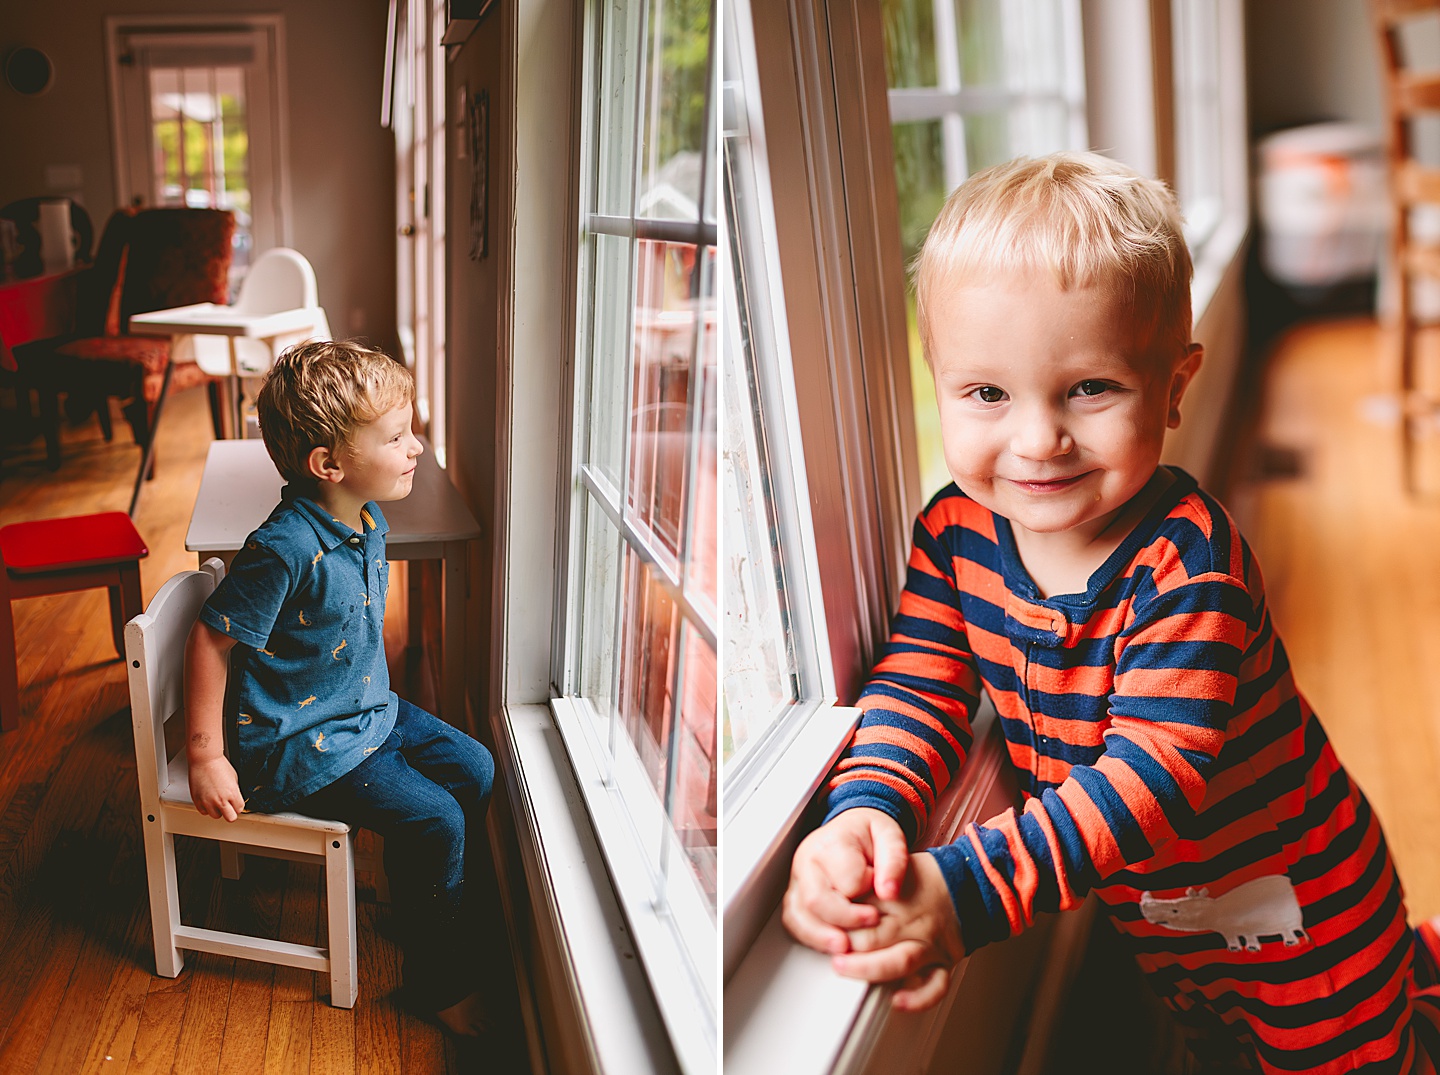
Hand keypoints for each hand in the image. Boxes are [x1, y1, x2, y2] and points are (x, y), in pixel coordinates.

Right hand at [189, 755, 244, 820]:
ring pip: (216, 816)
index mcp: (233, 793)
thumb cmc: (219, 765)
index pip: (239, 809)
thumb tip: (235, 800)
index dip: (237, 806)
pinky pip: (204, 812)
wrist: (204, 760)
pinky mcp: (198, 801)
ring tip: (216, 800)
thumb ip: (235, 792)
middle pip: (230, 818)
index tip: (235, 803)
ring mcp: (208, 801)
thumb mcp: (234, 778)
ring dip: (217, 810)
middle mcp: (221, 799)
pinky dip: (206, 808)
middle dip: (230, 813)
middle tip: (228, 807)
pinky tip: (208, 799)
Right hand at [782, 808, 910, 954]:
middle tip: (871, 921)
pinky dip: (810, 937)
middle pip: (816, 900)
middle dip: (845, 920)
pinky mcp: (795, 895)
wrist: (852, 828)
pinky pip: (793, 921)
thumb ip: (894, 861)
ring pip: (799, 915)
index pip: (846, 879)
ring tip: (845, 946)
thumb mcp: (890, 836)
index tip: (884, 895)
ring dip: (822, 936)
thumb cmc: (869, 833)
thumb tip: (889, 893)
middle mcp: (807, 860)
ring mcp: (797, 879)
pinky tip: (830, 943)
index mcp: (832, 843)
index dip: (867, 891)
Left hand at [831, 851, 965, 1009]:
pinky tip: (898, 1001)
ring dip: (869, 968)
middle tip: (829, 950)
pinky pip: (935, 985)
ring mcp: (929, 944)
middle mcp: (912, 921)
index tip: (822, 927)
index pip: (858, 910)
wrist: (966, 881)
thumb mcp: (886, 869)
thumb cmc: (920, 879)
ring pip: (899, 961)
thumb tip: (828, 903)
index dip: (836, 922)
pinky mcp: (944, 962)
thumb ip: (860, 886)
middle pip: (872, 937)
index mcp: (896, 896)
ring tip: (845, 968)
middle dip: (846, 947)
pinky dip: (918, 998)